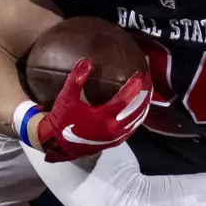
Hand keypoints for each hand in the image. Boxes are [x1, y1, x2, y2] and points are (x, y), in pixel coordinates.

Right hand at [30, 60, 151, 162]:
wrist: (56, 144)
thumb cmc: (61, 120)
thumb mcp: (66, 98)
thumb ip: (76, 80)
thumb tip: (86, 61)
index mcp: (102, 118)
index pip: (124, 100)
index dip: (134, 87)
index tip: (140, 74)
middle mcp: (112, 129)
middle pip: (136, 111)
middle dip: (145, 96)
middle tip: (149, 82)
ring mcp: (114, 138)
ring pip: (136, 121)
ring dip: (143, 107)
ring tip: (148, 94)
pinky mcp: (113, 142)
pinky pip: (131, 129)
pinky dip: (137, 118)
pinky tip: (139, 110)